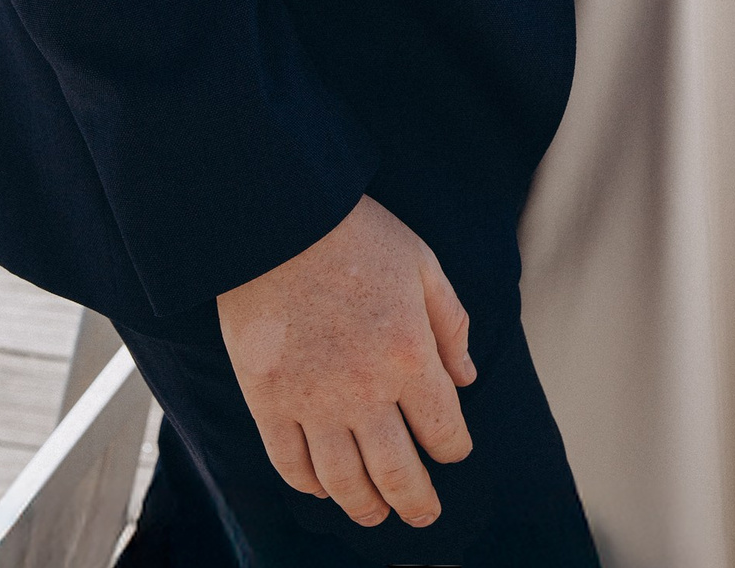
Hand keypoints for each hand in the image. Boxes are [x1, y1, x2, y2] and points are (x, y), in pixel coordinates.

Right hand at [218, 194, 475, 531]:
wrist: (279, 219)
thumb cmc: (356, 234)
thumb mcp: (422, 264)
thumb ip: (449, 323)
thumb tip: (466, 378)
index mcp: (409, 355)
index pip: (442, 429)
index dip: (454, 448)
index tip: (454, 452)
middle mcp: (363, 390)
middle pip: (397, 471)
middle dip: (416, 502)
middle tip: (425, 515)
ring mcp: (312, 400)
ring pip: (343, 480)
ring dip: (364, 506)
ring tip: (376, 515)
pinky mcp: (268, 400)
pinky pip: (289, 462)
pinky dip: (308, 484)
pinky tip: (322, 488)